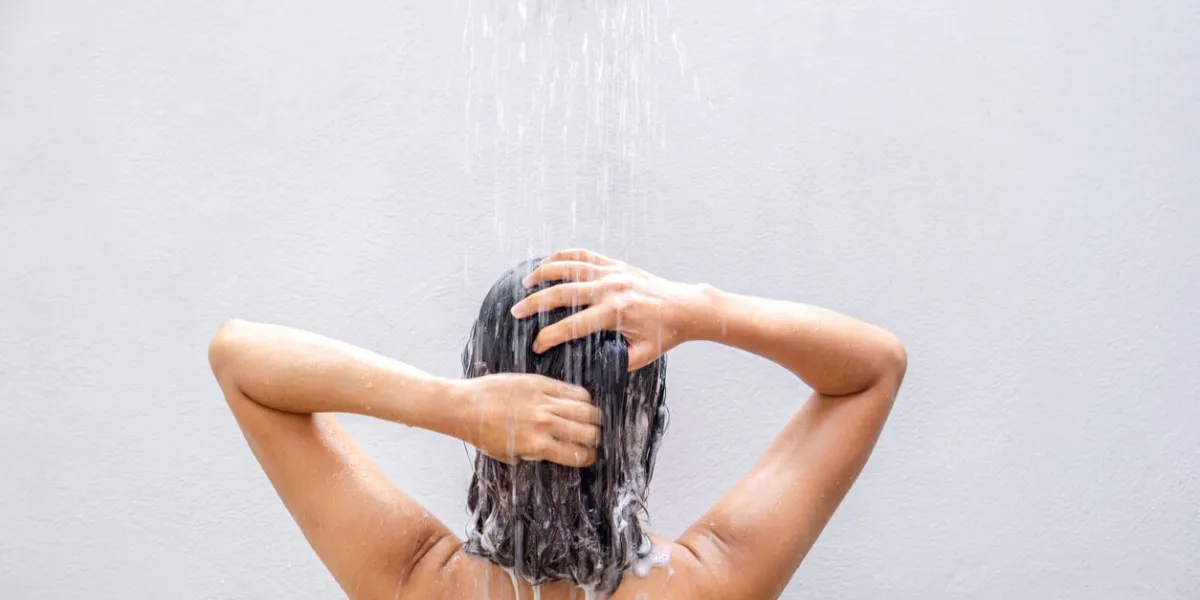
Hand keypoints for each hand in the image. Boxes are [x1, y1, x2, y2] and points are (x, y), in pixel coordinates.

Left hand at [450, 373, 600, 466]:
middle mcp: (544, 424)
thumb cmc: (483, 434)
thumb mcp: (509, 454)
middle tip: (594, 437)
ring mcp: (543, 401)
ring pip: (586, 408)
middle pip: (588, 431)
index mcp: (537, 445)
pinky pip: (571, 389)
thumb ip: (534, 454)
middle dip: (595, 437)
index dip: (588, 457)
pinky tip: (581, 401)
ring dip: (593, 417)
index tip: (590, 455)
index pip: (577, 455)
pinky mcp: (540, 383)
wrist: (464, 407)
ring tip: (592, 419)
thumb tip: (555, 452)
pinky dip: (582, 397)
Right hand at [510, 248, 705, 370]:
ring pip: (569, 267)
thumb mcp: (642, 356)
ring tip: (525, 284)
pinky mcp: (615, 264)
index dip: (551, 336)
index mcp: (616, 313)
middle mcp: (611, 289)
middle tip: (516, 311)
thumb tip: (591, 370)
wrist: (685, 306)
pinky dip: (563, 256)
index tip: (536, 345)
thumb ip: (617, 363)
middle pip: (563, 293)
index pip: (574, 325)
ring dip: (544, 273)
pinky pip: (584, 255)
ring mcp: (612, 273)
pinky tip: (547, 262)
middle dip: (536, 303)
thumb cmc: (664, 333)